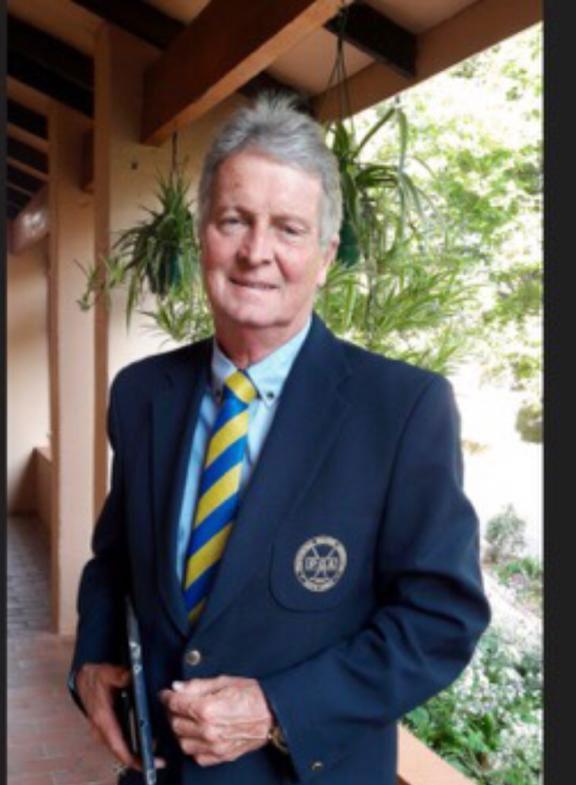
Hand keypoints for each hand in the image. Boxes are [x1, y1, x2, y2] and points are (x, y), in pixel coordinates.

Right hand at [76, 663, 165, 771]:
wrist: (82, 679)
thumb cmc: (95, 678)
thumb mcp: (106, 673)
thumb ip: (118, 675)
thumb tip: (130, 676)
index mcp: (102, 718)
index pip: (116, 744)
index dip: (131, 757)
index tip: (146, 763)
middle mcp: (101, 729)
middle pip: (120, 751)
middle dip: (138, 759)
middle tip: (160, 761)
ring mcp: (103, 731)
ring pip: (120, 748)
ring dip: (136, 754)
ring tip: (156, 755)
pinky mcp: (106, 729)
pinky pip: (119, 742)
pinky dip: (132, 747)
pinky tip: (146, 745)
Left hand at [159, 675, 273, 766]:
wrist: (274, 714)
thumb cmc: (253, 695)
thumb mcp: (224, 682)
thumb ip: (197, 685)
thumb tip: (177, 687)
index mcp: (207, 709)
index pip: (175, 703)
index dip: (167, 696)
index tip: (166, 693)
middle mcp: (208, 730)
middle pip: (175, 723)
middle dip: (172, 712)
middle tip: (177, 703)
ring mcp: (214, 746)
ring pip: (182, 742)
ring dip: (180, 730)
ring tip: (187, 718)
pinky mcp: (220, 756)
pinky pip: (196, 755)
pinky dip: (193, 745)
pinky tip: (198, 734)